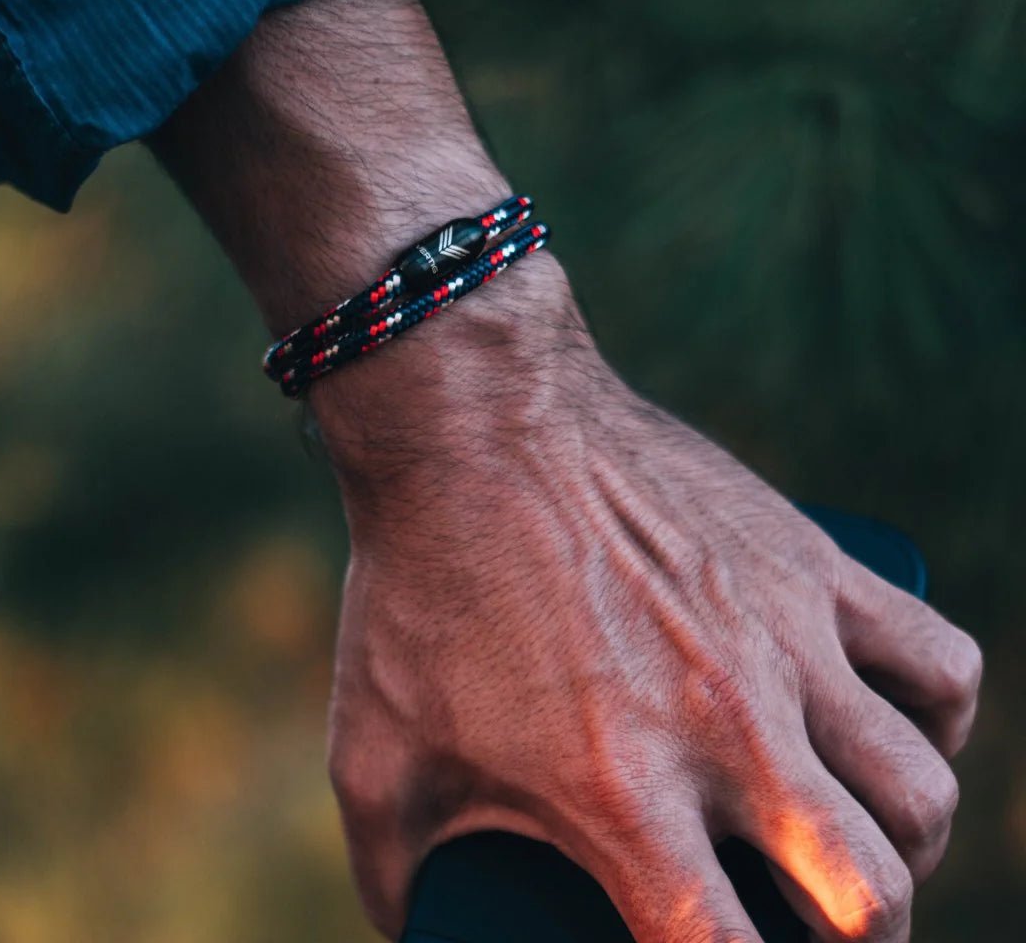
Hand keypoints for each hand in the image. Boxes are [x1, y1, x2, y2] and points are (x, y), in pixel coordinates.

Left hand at [148, 0, 981, 942]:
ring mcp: (781, 641)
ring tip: (842, 826)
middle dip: (851, 936)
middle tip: (801, 914)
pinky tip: (883, 719)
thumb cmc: (417, 584)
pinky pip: (940, 661)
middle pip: (872, 901)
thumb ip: (390, 870)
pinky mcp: (807, 563)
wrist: (473, 423)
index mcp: (622, 796)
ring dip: (898, 837)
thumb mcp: (374, 748)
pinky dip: (937, 714)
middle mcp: (726, 731)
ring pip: (920, 794)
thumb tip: (415, 934)